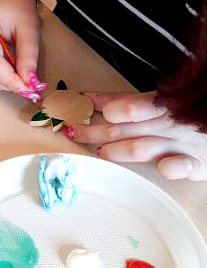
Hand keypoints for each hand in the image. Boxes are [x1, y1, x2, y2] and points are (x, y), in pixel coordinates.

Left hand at [65, 92, 206, 180]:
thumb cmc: (188, 115)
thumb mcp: (161, 102)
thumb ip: (129, 102)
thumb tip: (93, 99)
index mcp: (162, 104)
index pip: (129, 104)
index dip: (105, 104)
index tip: (82, 105)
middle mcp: (169, 124)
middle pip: (126, 128)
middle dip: (96, 131)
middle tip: (73, 132)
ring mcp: (183, 144)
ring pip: (144, 147)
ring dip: (119, 150)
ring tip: (100, 153)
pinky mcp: (197, 165)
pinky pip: (184, 166)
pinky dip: (173, 166)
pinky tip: (162, 168)